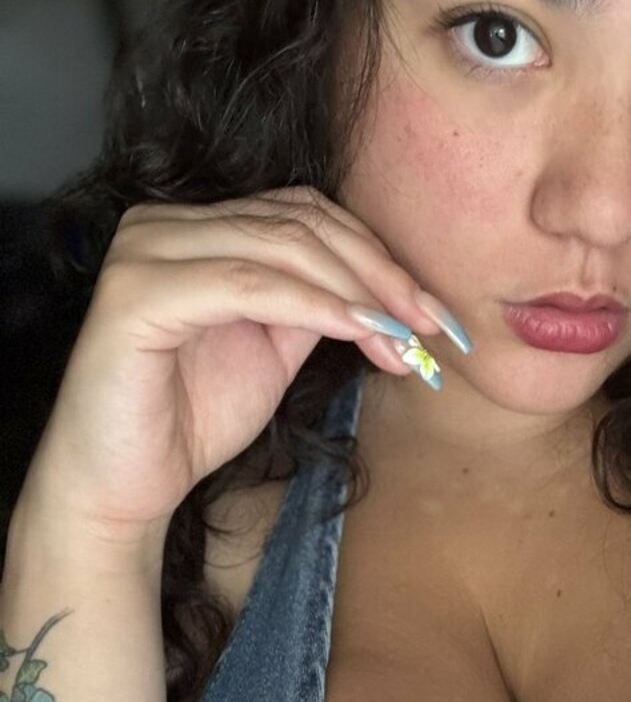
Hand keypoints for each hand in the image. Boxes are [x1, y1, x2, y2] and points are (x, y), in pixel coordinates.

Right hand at [20, 186, 468, 540]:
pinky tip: (361, 332)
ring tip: (405, 338)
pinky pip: (248, 285)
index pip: (305, 215)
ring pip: (280, 248)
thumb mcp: (274, 349)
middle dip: (380, 275)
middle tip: (433, 325)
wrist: (125, 486)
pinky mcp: (136, 294)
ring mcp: (146, 252)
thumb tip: (392, 294)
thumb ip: (318, 305)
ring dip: (357, 292)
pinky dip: (315, 305)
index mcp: (197, 228)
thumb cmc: (191, 419)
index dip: (378, 256)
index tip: (434, 313)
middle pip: (300, 225)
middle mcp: (165, 225)